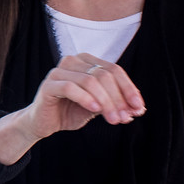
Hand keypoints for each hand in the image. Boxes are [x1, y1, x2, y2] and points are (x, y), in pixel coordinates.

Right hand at [0, 53, 145, 165]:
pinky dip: (86, 99)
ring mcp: (58, 71)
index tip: (139, 108)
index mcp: (86, 61)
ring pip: (90, 81)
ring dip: (106, 102)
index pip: (114, 70)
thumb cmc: (70, 111)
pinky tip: (95, 110)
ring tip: (113, 119)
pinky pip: (70, 88)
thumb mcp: (97, 107)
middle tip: (125, 118)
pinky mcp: (48, 85)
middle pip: (103, 75)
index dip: (129, 89)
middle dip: (118, 98)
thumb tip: (138, 108)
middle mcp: (72, 61)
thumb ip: (114, 103)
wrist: (44, 123)